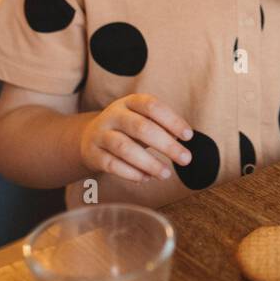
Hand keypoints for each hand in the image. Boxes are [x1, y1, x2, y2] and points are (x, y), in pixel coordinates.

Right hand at [79, 93, 195, 182]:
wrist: (90, 138)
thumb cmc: (128, 129)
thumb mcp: (143, 120)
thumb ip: (162, 127)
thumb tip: (182, 139)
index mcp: (129, 102)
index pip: (152, 106)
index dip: (172, 120)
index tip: (188, 136)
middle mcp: (113, 115)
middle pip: (141, 128)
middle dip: (166, 145)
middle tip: (186, 159)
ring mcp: (101, 134)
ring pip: (125, 148)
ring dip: (149, 163)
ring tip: (166, 174)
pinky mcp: (93, 154)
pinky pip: (112, 165)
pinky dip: (131, 173)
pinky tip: (146, 178)